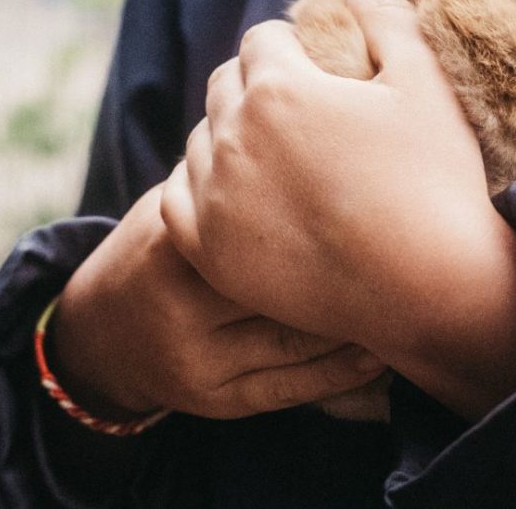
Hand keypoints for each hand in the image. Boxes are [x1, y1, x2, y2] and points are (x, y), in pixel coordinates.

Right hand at [44, 183, 388, 421]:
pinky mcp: (216, 400)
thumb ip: (234, 176)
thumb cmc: (160, 244)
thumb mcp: (178, 197)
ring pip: (295, 341)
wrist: (102, 329)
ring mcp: (199, 359)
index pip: (258, 222)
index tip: (382, 184)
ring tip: (411, 295)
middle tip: (412, 244)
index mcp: (175, 242)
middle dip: (349, 263)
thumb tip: (322, 116)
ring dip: (358, 318)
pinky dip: (343, 370)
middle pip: (281, 284)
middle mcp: (182, 306)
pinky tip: (382, 351)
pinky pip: (292, 389)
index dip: (323, 205)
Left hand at [160, 0, 515, 417]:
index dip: (296, 51)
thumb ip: (388, 19)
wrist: (433, 287)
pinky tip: (237, 196)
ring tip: (279, 160)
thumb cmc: (435, 178)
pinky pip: (175, 200)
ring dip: (231, 137)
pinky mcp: (210, 252)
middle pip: (226, 85)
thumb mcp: (423, 81)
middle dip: (259, 87)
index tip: (323, 76)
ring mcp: (215, 197)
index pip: (263, 40)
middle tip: (305, 118)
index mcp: (278, 85)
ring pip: (202, 141)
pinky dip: (201, 190)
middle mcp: (233, 135)